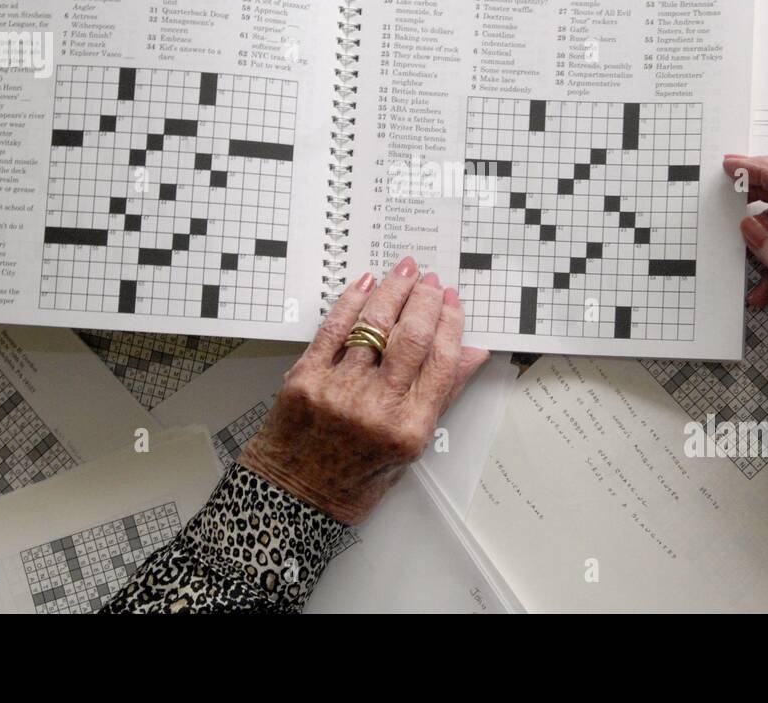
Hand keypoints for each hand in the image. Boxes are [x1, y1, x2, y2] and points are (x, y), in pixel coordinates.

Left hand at [239, 256, 489, 523]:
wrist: (295, 495)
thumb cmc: (357, 478)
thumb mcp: (410, 447)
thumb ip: (441, 396)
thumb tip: (472, 354)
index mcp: (409, 429)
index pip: (441, 361)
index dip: (450, 323)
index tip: (452, 301)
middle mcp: (376, 408)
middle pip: (411, 337)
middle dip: (425, 300)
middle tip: (431, 280)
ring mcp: (339, 390)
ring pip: (373, 324)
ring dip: (393, 290)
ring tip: (405, 272)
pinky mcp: (306, 378)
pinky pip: (334, 329)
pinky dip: (352, 301)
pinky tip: (366, 285)